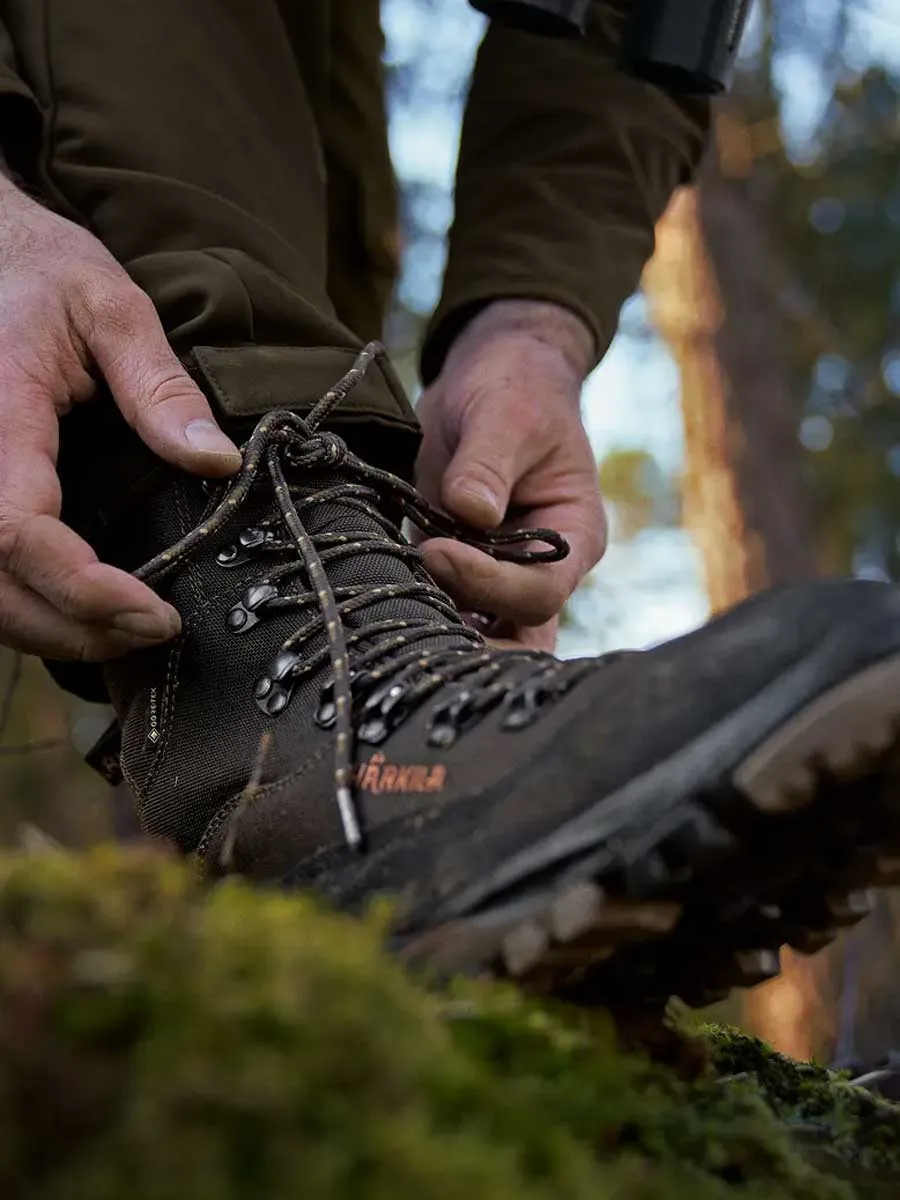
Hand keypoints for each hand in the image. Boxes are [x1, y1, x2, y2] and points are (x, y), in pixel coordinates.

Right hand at [0, 175, 241, 660]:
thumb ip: (161, 388)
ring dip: (49, 630)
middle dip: (72, 626)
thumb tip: (218, 462)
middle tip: (154, 631)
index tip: (155, 612)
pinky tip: (83, 614)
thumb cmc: (46, 275)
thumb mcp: (114, 309)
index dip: (80, 588)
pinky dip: (28, 607)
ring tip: (127, 632)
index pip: (16, 528)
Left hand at [415, 300, 606, 651]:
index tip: (437, 549)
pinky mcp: (459, 574)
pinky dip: (416, 611)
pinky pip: (444, 613)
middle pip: (521, 640)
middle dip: (473, 645)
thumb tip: (470, 511)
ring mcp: (499, 577)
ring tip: (390, 609)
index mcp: (574, 536)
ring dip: (438, 631)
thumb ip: (487, 462)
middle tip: (414, 623)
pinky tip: (381, 598)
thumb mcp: (504, 413)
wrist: (492, 379)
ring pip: (482, 639)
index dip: (488, 582)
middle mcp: (542, 570)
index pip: (540, 591)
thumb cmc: (514, 389)